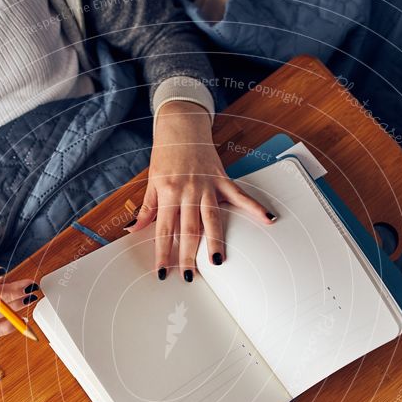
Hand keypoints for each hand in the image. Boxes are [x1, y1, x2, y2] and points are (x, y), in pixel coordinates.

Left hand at [127, 101, 274, 279]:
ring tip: (218, 262)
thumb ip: (147, 209)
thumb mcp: (152, 181)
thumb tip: (133, 230)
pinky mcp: (223, 179)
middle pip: (189, 229)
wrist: (181, 125)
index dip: (163, 253)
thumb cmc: (165, 154)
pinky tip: (268, 219)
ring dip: (216, 242)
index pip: (164, 230)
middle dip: (188, 255)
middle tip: (190, 276)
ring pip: (212, 218)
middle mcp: (188, 190)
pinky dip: (255, 207)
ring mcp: (208, 185)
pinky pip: (240, 196)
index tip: (163, 272)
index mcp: (168, 192)